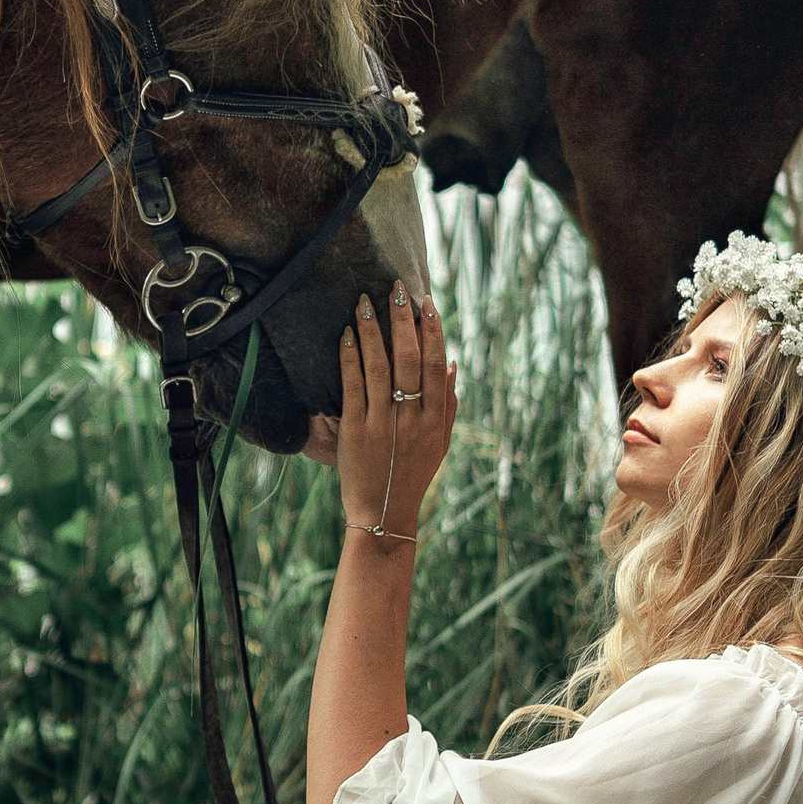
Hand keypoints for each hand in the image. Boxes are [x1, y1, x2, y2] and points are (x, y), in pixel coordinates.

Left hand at [318, 289, 453, 544]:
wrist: (384, 514)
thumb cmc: (412, 476)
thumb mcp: (440, 443)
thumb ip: (449, 404)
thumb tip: (454, 363)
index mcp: (435, 419)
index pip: (437, 365)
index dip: (433, 331)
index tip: (426, 303)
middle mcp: (412, 419)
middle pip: (411, 360)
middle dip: (403, 321)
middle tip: (396, 289)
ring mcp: (383, 423)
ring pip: (380, 367)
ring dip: (373, 331)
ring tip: (365, 302)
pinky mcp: (356, 430)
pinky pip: (353, 386)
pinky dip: (350, 357)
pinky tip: (348, 334)